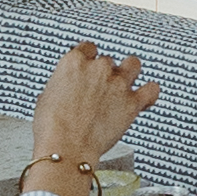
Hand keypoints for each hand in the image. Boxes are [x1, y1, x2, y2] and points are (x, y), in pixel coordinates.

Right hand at [25, 39, 155, 195]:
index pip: (88, 48)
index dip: (88, 59)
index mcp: (74, 62)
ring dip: (129, 73)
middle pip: (107, 61)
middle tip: (98, 91)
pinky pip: (151, 90)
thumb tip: (62, 90)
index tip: (87, 68)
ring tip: (123, 86)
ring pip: (133, 64)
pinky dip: (150, 93)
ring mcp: (117, 83)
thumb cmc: (52, 128)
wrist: (66, 147)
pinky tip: (144, 98)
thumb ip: (60, 86)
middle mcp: (99, 67)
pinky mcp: (132, 102)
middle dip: (104, 74)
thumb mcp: (45, 98)